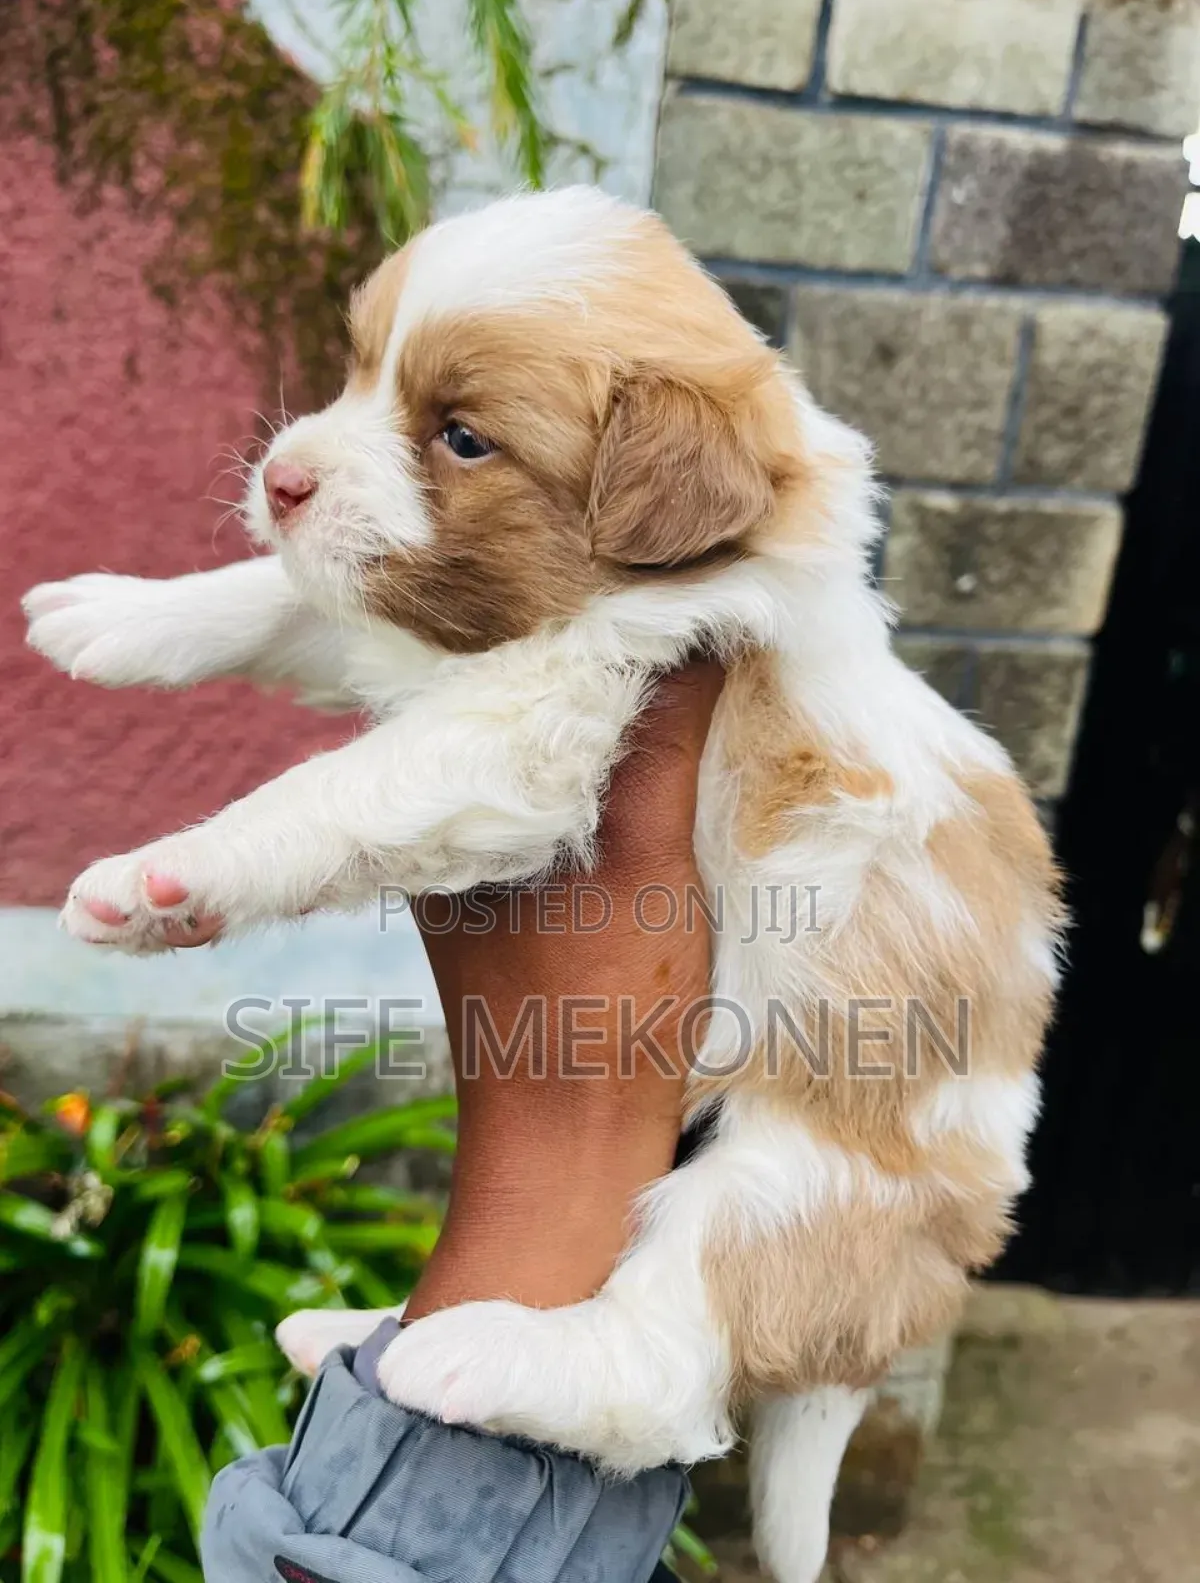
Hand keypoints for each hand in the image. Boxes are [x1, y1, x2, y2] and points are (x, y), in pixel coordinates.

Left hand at [406, 657, 724, 1315]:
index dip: (552, 605)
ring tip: (664, 655)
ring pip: (531, 751)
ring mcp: (466, 862)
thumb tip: (698, 624)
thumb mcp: (652, 862)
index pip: (486, 661)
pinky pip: (543, 802)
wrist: (568, 1155)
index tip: (623, 563)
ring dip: (593, 714)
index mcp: (448, 799)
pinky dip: (592, 774)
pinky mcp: (496, 897)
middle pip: (510, 701)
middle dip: (582, 653)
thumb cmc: (603, 1013)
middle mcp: (439, 822)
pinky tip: (651, 751)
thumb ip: (664, 744)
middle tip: (661, 600)